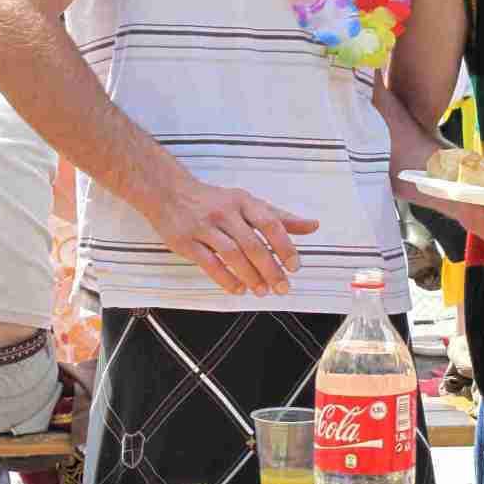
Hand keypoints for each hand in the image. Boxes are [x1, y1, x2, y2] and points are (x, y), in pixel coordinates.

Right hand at [146, 175, 318, 295]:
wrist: (170, 193)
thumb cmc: (216, 201)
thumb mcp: (249, 203)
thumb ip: (280, 216)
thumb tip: (313, 226)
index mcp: (244, 201)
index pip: (270, 223)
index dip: (284, 245)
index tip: (295, 266)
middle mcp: (225, 212)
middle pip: (252, 243)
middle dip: (270, 268)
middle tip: (282, 287)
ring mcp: (204, 227)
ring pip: (231, 254)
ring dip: (250, 275)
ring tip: (262, 291)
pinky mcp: (186, 242)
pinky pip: (208, 263)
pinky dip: (225, 279)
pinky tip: (238, 289)